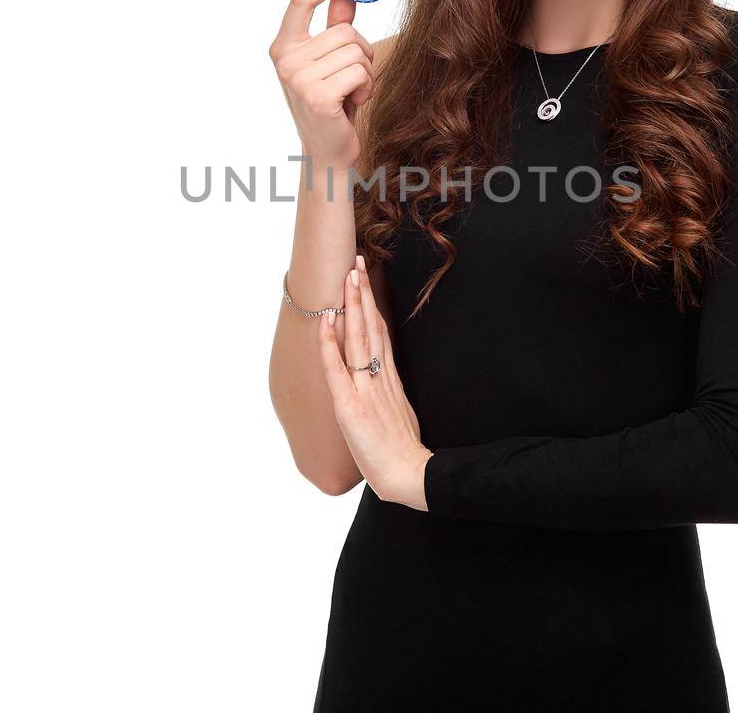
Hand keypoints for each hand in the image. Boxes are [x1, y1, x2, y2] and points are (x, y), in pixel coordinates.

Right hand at [268, 0, 376, 168]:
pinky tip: (355, 102)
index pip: (301, 0)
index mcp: (283, 46)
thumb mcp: (330, 61)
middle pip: (344, 30)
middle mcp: (285, 59)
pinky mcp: (317, 96)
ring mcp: (298, 78)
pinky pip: (359, 72)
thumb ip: (335, 26)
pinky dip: (367, 87)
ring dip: (366, 72)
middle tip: (355, 75)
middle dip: (362, 51)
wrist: (328, 150)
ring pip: (356, 51)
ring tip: (352, 91)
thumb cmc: (332, 103)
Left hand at [317, 254, 431, 510]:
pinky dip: (330, 342)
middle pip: (371, 327)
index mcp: (390, 380)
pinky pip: (337, 368)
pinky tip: (327, 319)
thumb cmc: (403, 454)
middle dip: (363, 293)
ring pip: (358, 338)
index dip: (373, 306)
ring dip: (352, 305)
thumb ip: (389, 397)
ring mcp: (365, 389)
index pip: (381, 334)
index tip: (367, 281)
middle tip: (358, 261)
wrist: (410, 476)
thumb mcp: (400, 416)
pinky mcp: (351, 406)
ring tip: (349, 275)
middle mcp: (379, 378)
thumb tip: (382, 388)